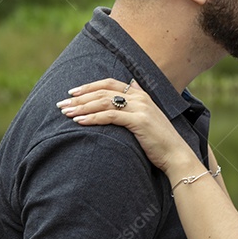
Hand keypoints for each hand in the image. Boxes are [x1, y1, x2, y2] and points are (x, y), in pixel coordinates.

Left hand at [58, 79, 200, 176]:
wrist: (176, 155)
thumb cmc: (158, 142)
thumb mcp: (147, 119)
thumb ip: (134, 106)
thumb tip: (123, 95)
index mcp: (141, 94)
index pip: (109, 83)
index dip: (89, 86)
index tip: (71, 92)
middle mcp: (140, 97)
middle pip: (103, 91)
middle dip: (80, 97)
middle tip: (61, 104)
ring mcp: (140, 108)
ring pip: (104, 101)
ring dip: (82, 107)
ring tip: (66, 113)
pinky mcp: (139, 121)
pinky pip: (110, 115)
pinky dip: (93, 118)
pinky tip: (79, 122)